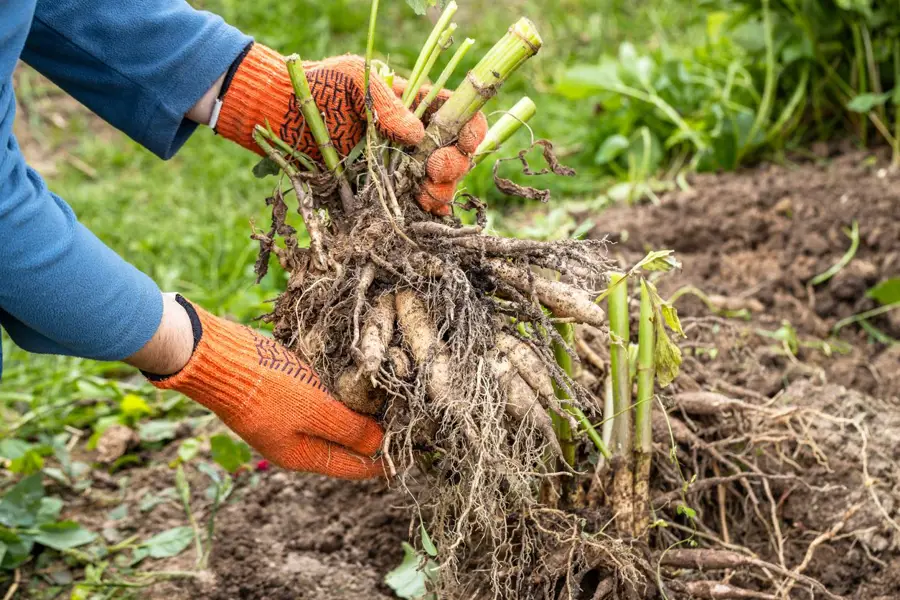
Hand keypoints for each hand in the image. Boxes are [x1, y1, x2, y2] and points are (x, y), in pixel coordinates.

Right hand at [145, 296, 383, 478]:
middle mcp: (292, 441)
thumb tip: (379, 446)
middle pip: (343, 444)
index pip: (353, 466)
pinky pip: (318, 399)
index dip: (383, 461)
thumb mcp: (314, 410)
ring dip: (357, 413)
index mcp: (300, 456)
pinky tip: (357, 380)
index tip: (411, 452)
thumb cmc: (266, 386)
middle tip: (406, 420)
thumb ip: (348, 429)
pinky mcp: (281, 391)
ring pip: (332, 420)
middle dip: (373, 435)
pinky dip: (339, 394)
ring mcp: (285, 416)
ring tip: (388, 400)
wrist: (214, 355)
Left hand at [214, 44, 486, 215]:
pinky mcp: (382, 193)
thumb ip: (387, 103)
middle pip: (456, 155)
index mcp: (417, 104)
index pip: (458, 117)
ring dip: (441, 192)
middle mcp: (415, 139)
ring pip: (440, 185)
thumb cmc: (317, 87)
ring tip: (426, 194)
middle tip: (434, 169)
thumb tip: (417, 134)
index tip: (464, 141)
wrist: (280, 115)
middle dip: (454, 165)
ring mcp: (400, 168)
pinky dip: (425, 213)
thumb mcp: (354, 79)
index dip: (470, 129)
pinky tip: (422, 212)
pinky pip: (414, 207)